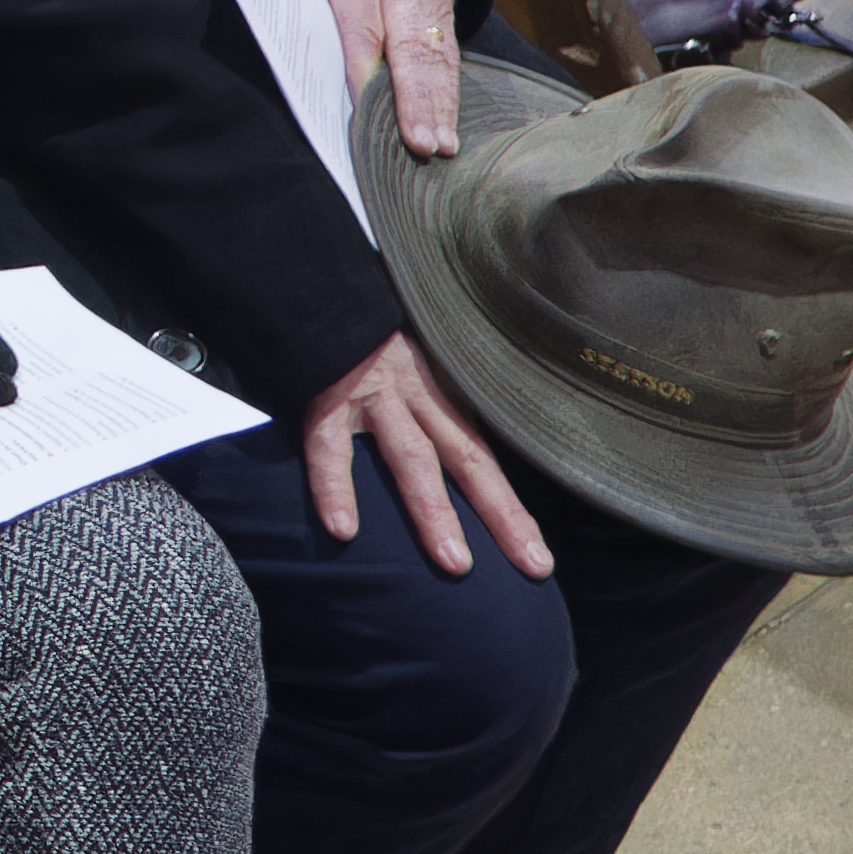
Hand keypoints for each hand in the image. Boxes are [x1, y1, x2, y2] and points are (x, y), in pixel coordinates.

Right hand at [300, 328, 553, 580]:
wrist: (314, 290)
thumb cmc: (358, 337)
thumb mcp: (406, 362)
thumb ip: (420, 407)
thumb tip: (443, 469)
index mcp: (438, 393)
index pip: (482, 457)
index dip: (511, 510)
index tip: (538, 561)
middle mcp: (416, 395)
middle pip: (468, 458)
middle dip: (500, 514)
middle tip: (531, 563)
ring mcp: (373, 396)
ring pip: (412, 455)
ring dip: (434, 510)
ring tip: (454, 562)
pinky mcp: (325, 394)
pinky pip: (329, 446)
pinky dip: (335, 486)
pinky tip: (343, 528)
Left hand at [316, 0, 465, 158]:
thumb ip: (324, 21)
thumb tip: (334, 82)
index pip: (359, 27)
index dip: (364, 73)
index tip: (367, 113)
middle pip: (410, 46)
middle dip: (418, 100)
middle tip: (424, 144)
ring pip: (438, 53)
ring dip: (441, 103)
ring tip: (444, 142)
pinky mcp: (446, 2)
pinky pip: (450, 51)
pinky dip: (450, 90)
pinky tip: (450, 121)